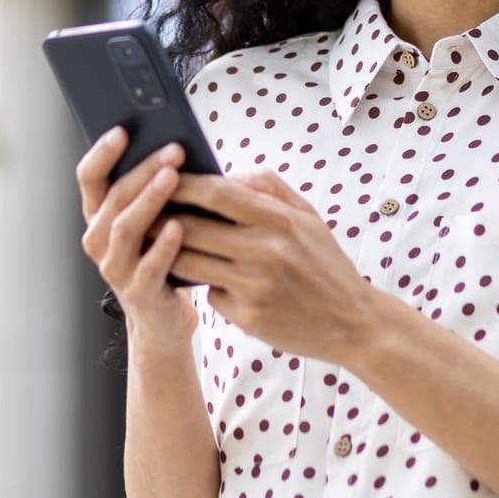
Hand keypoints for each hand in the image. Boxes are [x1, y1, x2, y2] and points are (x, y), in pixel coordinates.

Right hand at [75, 126, 194, 350]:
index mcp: (98, 216)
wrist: (163, 318)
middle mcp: (98, 240)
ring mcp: (115, 267)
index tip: (123, 130)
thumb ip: (152, 190)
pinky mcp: (138, 291)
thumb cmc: (161, 257)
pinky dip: (164, 244)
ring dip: (150, 199)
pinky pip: (149, 264)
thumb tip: (174, 147)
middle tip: (172, 149)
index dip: (102, 153)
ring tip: (174, 177)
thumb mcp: (152, 220)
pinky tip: (180, 225)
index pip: (89, 177)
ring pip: (125, 227)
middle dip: (143, 169)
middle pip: (113, 197)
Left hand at [150, 166, 379, 365]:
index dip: (182, 183)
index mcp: (279, 220)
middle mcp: (265, 251)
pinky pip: (210, 292)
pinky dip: (204, 283)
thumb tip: (227, 174)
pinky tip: (208, 278)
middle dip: (160, 218)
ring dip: (169, 251)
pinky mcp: (247, 317)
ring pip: (190, 262)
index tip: (161, 177)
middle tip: (144, 211)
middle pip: (191, 228)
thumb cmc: (327, 265)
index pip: (216, 192)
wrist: (354, 323)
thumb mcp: (308, 217)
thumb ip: (269, 187)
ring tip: (159, 241)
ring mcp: (254, 286)